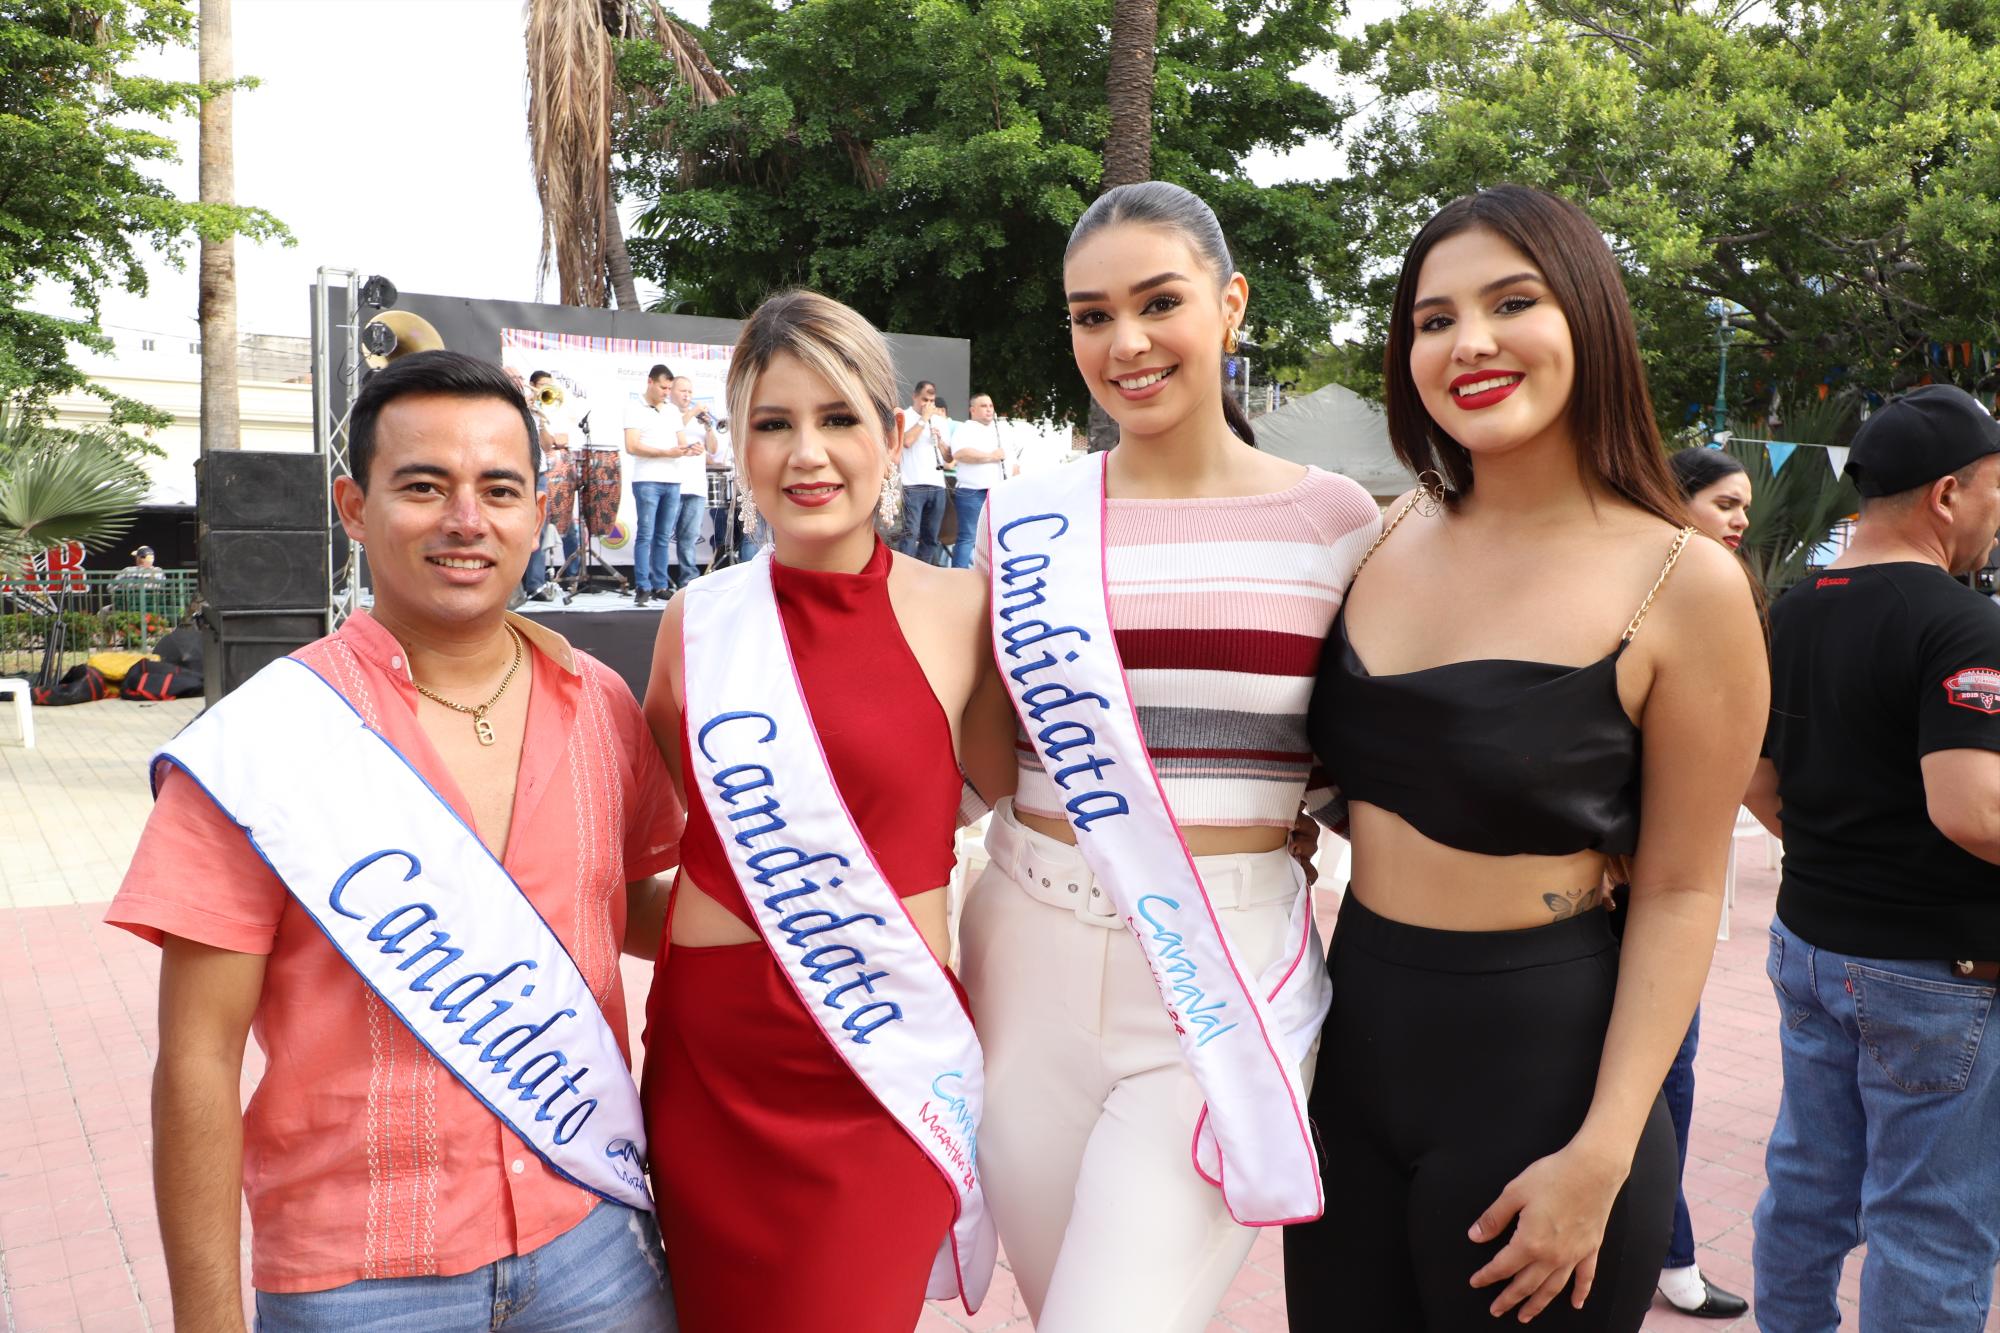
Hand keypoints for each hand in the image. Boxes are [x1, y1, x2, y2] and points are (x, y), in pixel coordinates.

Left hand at [1467, 1141, 1627, 1321]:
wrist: (1593, 1169)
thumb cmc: (1553, 1176)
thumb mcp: (1514, 1192)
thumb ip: (1494, 1218)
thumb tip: (1475, 1236)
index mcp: (1530, 1242)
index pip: (1503, 1267)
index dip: (1487, 1276)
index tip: (1475, 1283)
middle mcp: (1552, 1256)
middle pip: (1526, 1285)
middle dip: (1509, 1299)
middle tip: (1496, 1310)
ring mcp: (1574, 1255)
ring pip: (1552, 1289)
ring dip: (1537, 1304)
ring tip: (1525, 1316)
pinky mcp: (1590, 1249)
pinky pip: (1585, 1277)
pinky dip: (1580, 1293)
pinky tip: (1575, 1304)